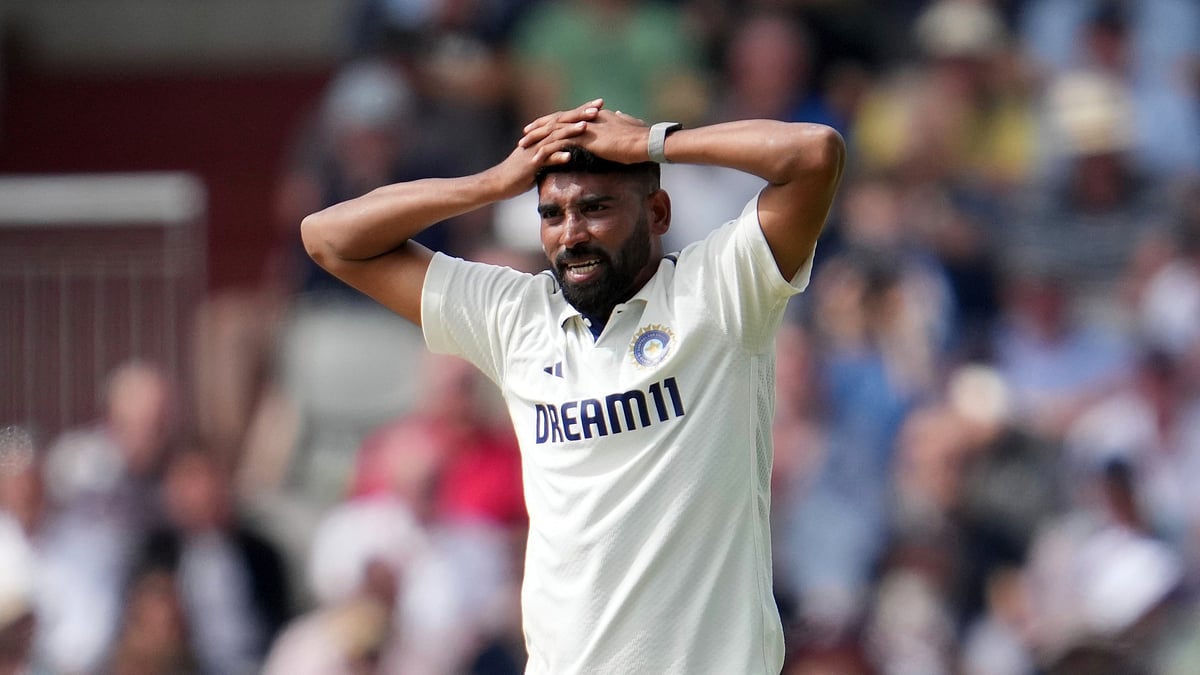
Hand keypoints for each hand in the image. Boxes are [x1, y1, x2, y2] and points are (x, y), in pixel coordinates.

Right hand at [482, 99, 604, 198]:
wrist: (499, 183)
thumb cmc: (520, 174)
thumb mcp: (541, 161)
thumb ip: (554, 155)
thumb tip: (571, 154)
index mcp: (543, 136)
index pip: (564, 119)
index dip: (581, 111)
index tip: (599, 105)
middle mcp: (539, 139)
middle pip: (561, 122)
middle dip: (580, 114)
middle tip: (598, 106)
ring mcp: (534, 150)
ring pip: (554, 137)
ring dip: (570, 131)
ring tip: (586, 126)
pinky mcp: (530, 164)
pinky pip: (545, 160)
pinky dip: (557, 157)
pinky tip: (569, 157)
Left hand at [520, 102, 652, 165]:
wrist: (646, 143)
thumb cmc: (642, 138)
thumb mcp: (629, 126)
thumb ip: (622, 119)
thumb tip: (619, 114)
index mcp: (595, 116)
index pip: (569, 116)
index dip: (555, 120)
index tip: (543, 125)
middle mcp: (586, 119)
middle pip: (556, 120)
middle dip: (539, 126)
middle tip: (525, 133)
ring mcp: (584, 128)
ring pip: (553, 131)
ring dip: (537, 138)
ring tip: (522, 146)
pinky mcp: (584, 140)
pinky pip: (558, 144)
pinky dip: (545, 150)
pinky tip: (535, 158)